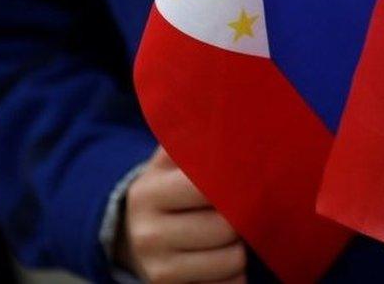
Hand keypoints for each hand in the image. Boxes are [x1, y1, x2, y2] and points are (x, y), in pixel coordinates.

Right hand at [115, 148, 246, 282]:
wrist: (131, 235)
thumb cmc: (168, 190)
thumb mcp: (171, 161)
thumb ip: (196, 140)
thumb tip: (243, 117)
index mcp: (149, 191)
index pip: (208, 185)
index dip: (238, 182)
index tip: (252, 177)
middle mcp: (149, 233)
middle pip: (225, 226)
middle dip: (243, 218)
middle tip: (242, 210)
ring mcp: (159, 268)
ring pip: (232, 260)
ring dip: (242, 248)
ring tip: (231, 236)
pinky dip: (235, 276)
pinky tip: (223, 259)